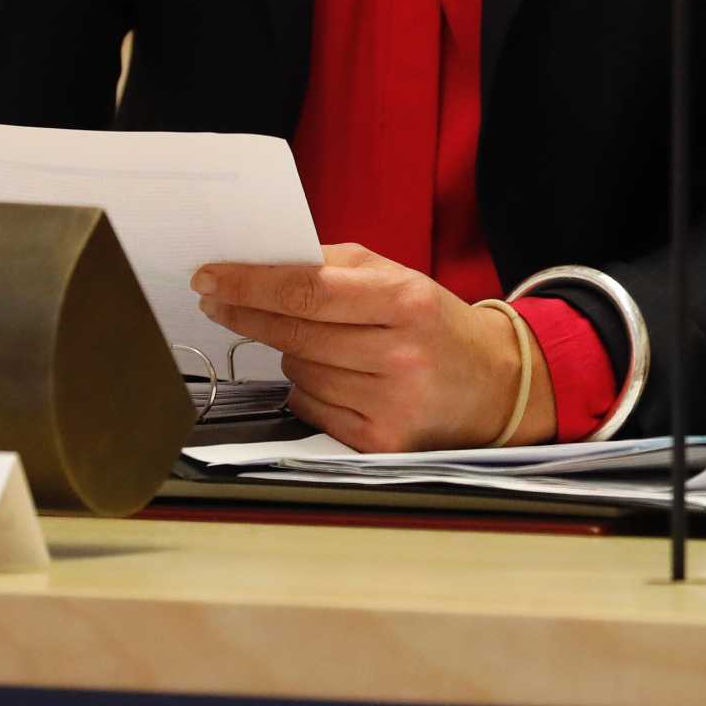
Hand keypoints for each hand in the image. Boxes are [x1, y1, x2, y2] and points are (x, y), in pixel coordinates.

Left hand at [194, 243, 553, 452]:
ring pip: (297, 371)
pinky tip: (337, 377)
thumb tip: (265, 263)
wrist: (495, 385)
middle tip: (218, 301)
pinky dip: (308, 390)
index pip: (307, 290)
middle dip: (248, 314)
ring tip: (324, 344)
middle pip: (294, 333)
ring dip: (291, 353)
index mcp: (405, 302)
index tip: (210, 277)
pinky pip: (310, 408)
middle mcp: (400, 355)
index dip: (250, 284)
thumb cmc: (435, 324)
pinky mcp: (379, 443)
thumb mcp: (400, 277)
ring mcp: (389, 404)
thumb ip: (335, 266)